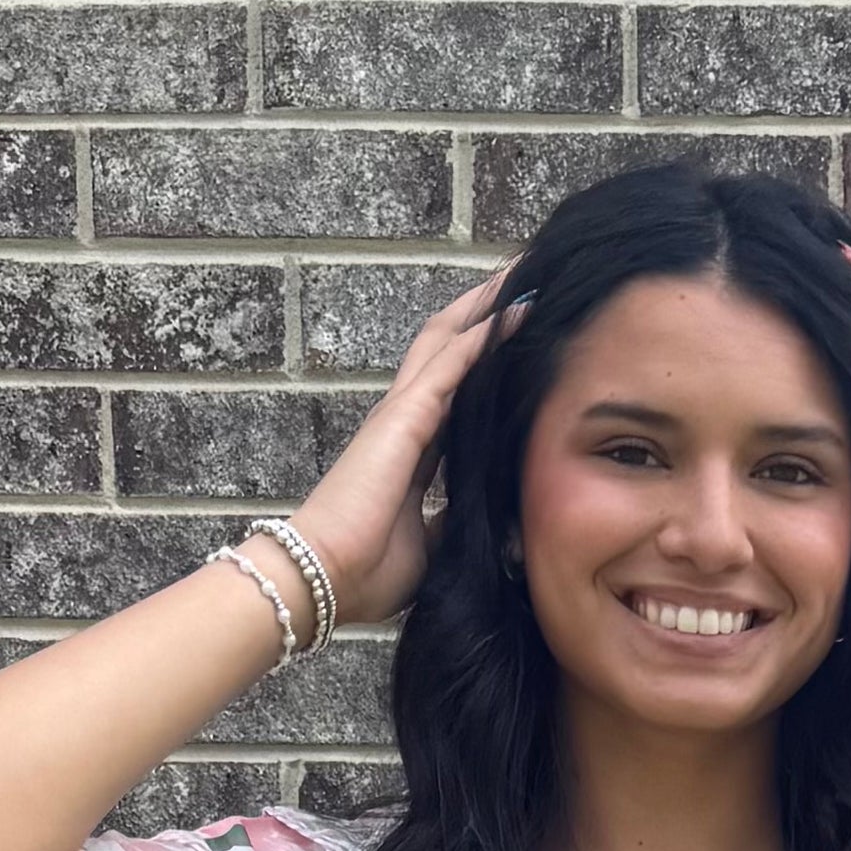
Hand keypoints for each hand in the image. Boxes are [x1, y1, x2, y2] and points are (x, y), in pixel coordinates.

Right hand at [289, 270, 515, 628]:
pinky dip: (485, 334)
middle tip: (524, 281)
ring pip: (450, 338)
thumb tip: (488, 519)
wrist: (325, 578)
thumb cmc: (366, 571)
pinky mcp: (404, 416)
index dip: (484, 361)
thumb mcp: (430, 545)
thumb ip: (454, 520)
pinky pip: (452, 362)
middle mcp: (405, 419)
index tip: (519, 339)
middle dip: (483, 313)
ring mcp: (403, 412)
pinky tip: (518, 309)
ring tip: (523, 273)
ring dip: (486, 304)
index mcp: (412, 450)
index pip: (455, 391)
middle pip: (449, 347)